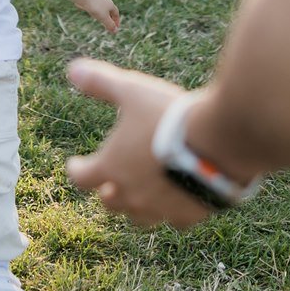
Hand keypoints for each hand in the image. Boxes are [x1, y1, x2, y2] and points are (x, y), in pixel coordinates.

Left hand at [63, 59, 214, 228]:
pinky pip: (175, 221)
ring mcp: (160, 209)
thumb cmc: (168, 116)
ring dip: (135, 207)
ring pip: (140, 217)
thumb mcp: (132, 91)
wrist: (216, 143)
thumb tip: (73, 69)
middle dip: (106, 193)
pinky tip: (176, 204)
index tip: (75, 165)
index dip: (77, 170)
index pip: (81, 178)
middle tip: (107, 186)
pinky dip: (172, 213)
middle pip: (110, 203)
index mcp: (111, 167)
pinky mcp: (188, 215)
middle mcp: (131, 195)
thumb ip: (101, 83)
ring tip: (138, 197)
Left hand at [81, 0, 120, 33]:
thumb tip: (115, 31)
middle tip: (109, 24)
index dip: (116, 21)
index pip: (116, 13)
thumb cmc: (95, 7)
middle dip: (110, 17)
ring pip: (102, 7)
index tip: (116, 27)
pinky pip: (95, 6)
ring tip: (100, 19)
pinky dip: (95, 11)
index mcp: (111, 4)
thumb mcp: (104, 18)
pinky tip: (91, 12)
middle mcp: (105, 0)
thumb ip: (109, 25)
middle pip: (110, 10)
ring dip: (102, 14)